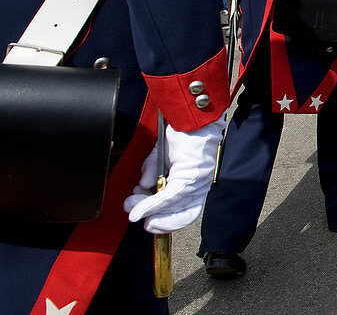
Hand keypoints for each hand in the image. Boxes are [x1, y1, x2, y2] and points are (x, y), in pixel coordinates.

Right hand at [123, 117, 225, 233]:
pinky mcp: (190, 175)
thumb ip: (152, 172)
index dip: (168, 222)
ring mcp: (197, 182)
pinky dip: (150, 205)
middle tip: (135, 216)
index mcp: (196, 183)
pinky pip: (168, 197)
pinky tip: (137, 209)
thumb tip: (142, 187)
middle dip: (156, 221)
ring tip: (131, 206)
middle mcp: (200, 185)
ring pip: (170, 207)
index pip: (187, 212)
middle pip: (180, 214)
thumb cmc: (182, 134)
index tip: (149, 224)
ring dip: (146, 210)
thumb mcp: (162, 156)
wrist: (191, 117)